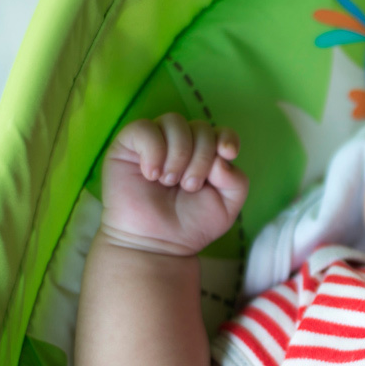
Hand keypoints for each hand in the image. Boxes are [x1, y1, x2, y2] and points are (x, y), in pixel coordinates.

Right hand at [100, 114, 247, 255]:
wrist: (156, 243)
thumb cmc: (190, 224)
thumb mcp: (227, 206)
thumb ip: (236, 180)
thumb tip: (221, 157)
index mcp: (206, 155)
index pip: (221, 131)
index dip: (227, 137)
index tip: (227, 154)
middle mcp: (181, 144)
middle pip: (200, 127)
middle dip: (201, 157)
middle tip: (190, 186)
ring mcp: (154, 142)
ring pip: (174, 122)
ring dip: (178, 154)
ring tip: (170, 182)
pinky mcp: (127, 146)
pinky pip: (144, 128)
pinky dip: (153, 150)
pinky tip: (152, 175)